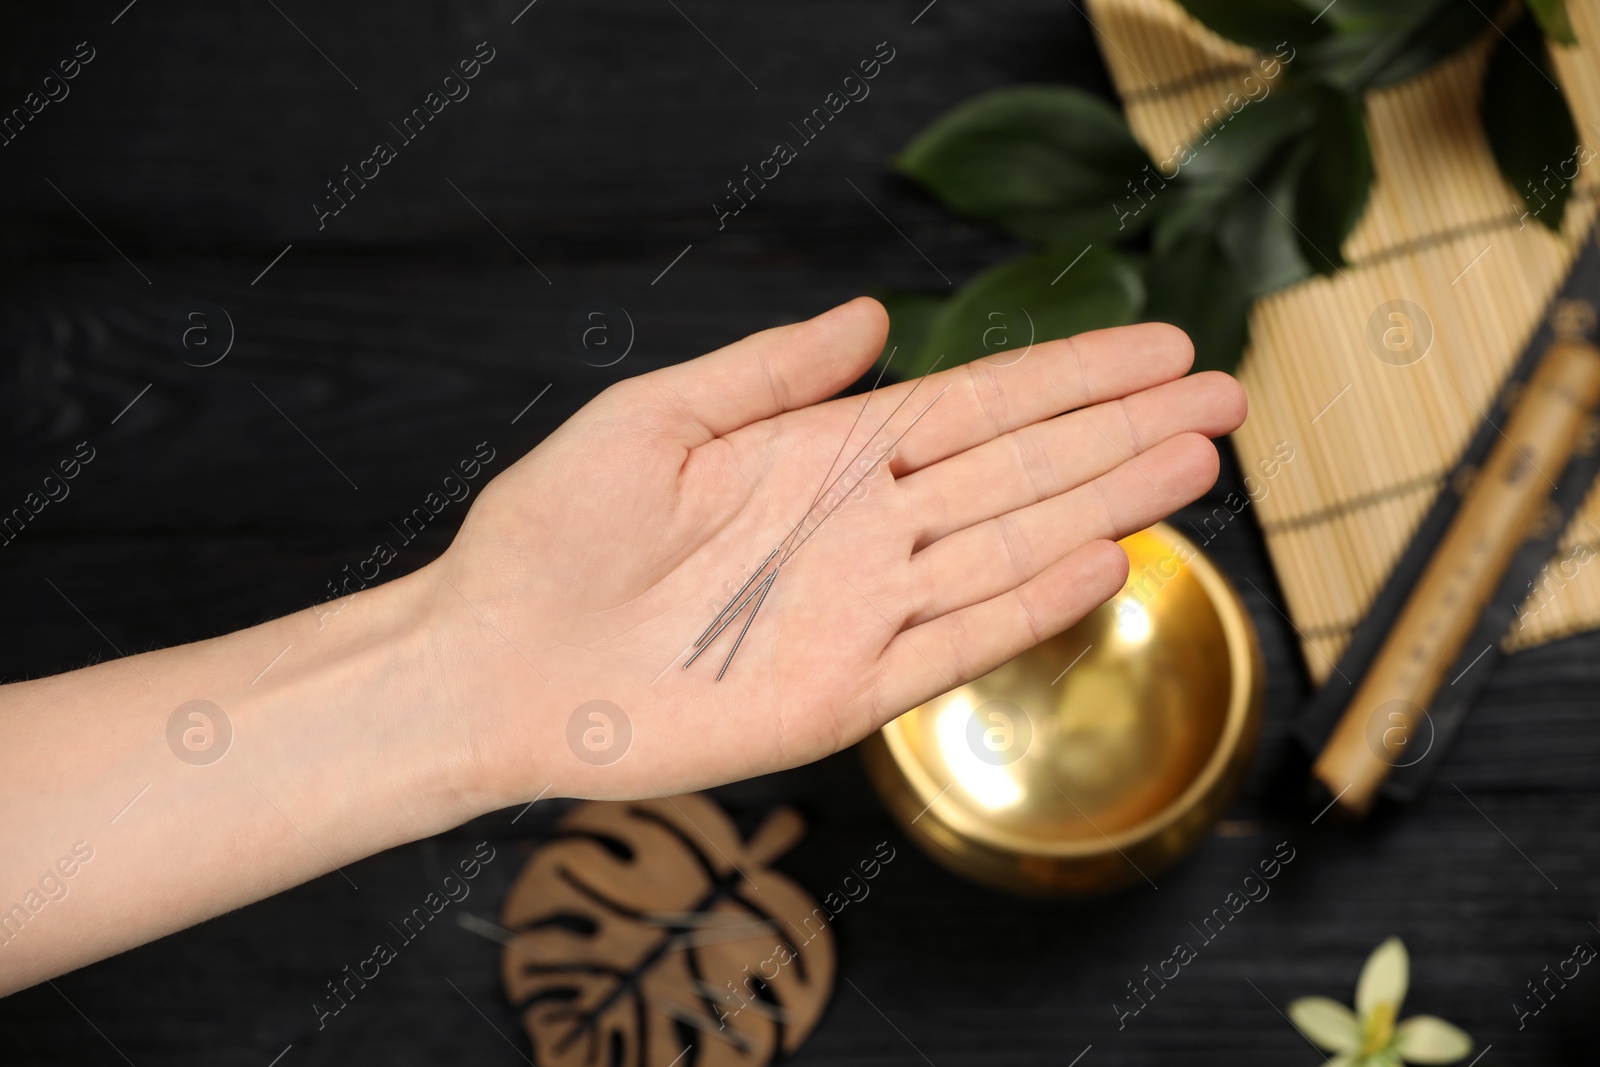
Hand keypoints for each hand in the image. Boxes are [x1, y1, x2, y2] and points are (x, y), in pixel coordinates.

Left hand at [422, 297, 1245, 804]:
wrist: (494, 659)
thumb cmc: (554, 532)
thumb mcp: (657, 417)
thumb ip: (772, 370)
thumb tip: (871, 316)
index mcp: (824, 455)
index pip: (978, 406)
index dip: (1071, 377)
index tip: (1159, 345)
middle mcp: (863, 528)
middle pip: (1020, 469)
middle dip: (1123, 430)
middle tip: (1223, 395)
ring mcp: (862, 611)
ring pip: (1011, 546)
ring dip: (1106, 504)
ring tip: (1196, 461)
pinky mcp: (844, 694)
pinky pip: (955, 643)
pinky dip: (1029, 606)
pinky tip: (1104, 562)